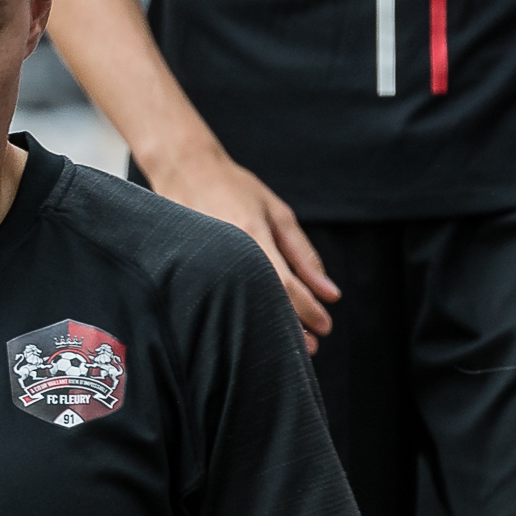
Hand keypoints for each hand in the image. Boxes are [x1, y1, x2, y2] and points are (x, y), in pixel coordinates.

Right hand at [151, 145, 338, 351]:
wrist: (184, 170)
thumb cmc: (235, 188)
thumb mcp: (278, 214)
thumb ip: (304, 254)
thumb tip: (331, 293)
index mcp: (252, 235)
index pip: (286, 286)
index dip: (309, 311)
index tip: (325, 327)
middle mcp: (227, 252)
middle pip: (263, 303)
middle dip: (291, 329)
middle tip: (311, 345)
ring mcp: (204, 262)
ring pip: (242, 307)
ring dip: (267, 326)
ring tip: (287, 340)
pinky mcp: (188, 270)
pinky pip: (222, 299)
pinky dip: (243, 312)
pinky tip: (255, 321)